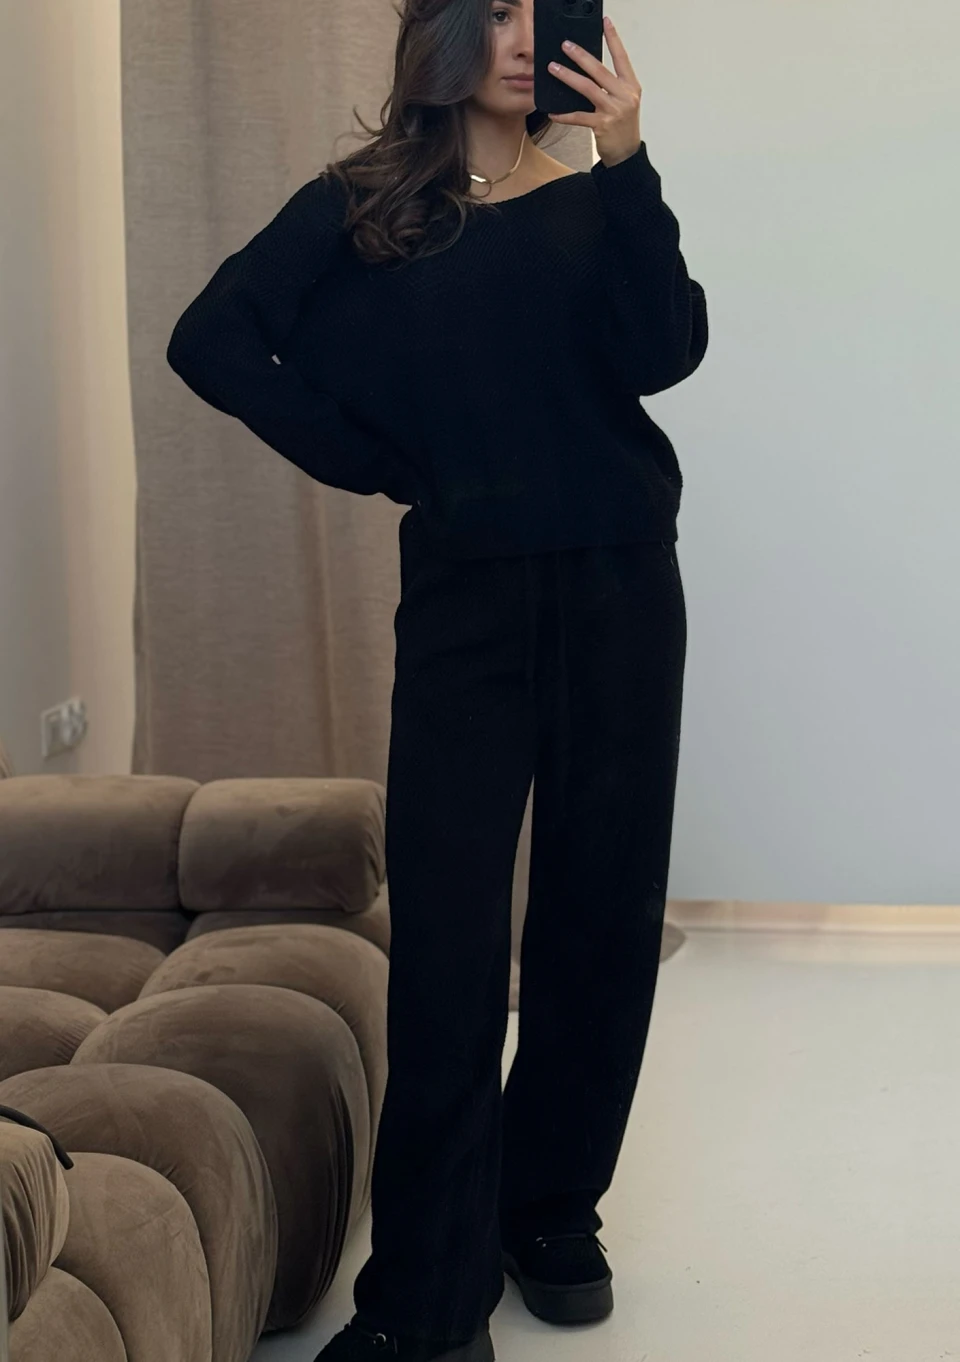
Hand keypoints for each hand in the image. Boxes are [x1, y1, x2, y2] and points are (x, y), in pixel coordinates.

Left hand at [546, 14, 641, 167]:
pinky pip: (578, 116)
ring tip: (553, 69)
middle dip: (580, 56)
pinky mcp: (602, 125)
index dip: (613, 39)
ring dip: (568, 77)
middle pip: (599, 70)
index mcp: (631, 86)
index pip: (621, 57)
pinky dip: (564, 115)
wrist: (626, 154)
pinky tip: (553, 112)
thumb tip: (586, 71)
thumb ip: (610, 86)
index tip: (605, 22)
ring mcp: (613, 110)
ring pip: (587, 88)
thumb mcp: (623, 102)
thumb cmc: (623, 126)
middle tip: (565, 45)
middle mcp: (624, 95)